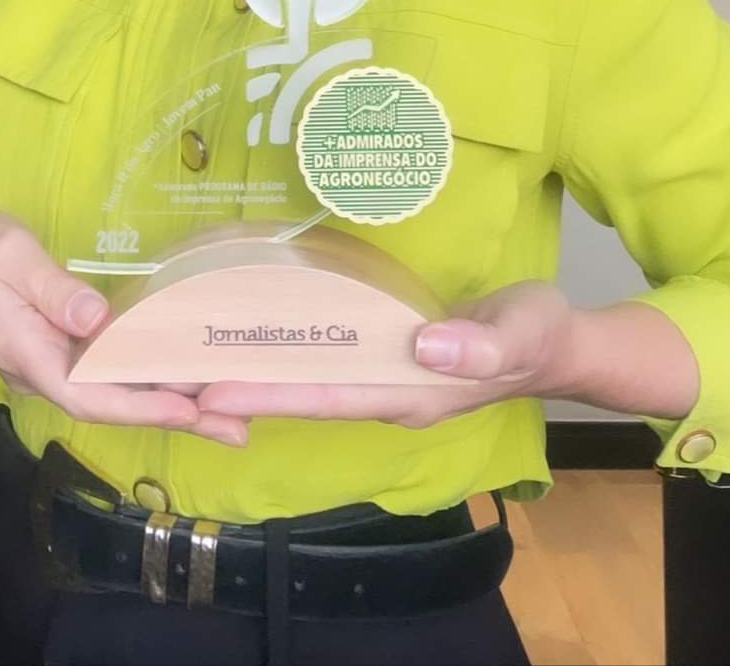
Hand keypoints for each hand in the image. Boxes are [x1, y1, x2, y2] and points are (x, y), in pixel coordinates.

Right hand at [0, 206, 248, 446]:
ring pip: (113, 394)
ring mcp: (49, 364)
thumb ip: (49, 286)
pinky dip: (150, 380)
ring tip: (230, 413)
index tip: (189, 409)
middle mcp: (39, 369)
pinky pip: (109, 375)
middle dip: (173, 417)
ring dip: (169, 403)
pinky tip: (187, 379)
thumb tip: (97, 317)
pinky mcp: (58, 351)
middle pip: (110, 405)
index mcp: (23, 348)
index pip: (85, 393)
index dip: (139, 406)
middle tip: (237, 427)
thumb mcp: (3, 251)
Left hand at [194, 281, 581, 427]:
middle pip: (304, 394)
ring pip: (308, 378)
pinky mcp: (385, 355)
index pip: (328, 397)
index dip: (271, 394)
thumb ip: (481, 345)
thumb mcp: (521, 333)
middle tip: (171, 378)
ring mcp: (385, 377)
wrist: (558, 344)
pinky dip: (283, 351)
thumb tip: (426, 347)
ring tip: (190, 360)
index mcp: (411, 393)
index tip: (212, 391)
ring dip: (253, 371)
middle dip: (241, 388)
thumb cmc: (539, 336)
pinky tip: (250, 336)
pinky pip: (325, 358)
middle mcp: (387, 392)